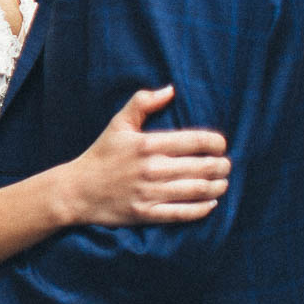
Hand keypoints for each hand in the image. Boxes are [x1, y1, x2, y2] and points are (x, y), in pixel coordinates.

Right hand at [62, 85, 229, 226]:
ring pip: (198, 190)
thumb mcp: (118, 124)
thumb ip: (142, 102)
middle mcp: (152, 168)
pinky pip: (184, 213)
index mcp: (147, 144)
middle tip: (226, 165)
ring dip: (217, 186)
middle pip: (203, 167)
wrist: (77, 190)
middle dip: (222, 166)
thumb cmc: (101, 154)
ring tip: (222, 182)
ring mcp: (150, 193)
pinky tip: (211, 203)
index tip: (221, 144)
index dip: (216, 142)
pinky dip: (203, 208)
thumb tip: (170, 90)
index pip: (196, 141)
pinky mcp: (148, 214)